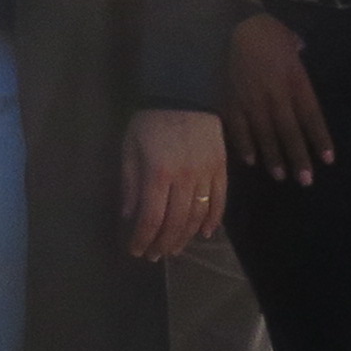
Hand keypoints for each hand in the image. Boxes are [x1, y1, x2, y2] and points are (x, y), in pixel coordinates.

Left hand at [121, 107, 227, 259]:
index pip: (151, 218)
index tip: (136, 251)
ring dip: (185, 237)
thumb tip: (129, 215)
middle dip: (162, 243)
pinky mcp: (221, 169)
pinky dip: (213, 220)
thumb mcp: (130, 147)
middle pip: (175, 222)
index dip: (143, 239)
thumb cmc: (150, 121)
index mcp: (158, 174)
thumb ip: (130, 182)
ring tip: (174, 249)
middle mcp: (184, 179)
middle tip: (154, 256)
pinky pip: (220, 201)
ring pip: (198, 216)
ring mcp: (206, 175)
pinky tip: (205, 234)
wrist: (184, 94)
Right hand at [223, 13, 332, 183]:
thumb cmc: (265, 30)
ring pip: (265, 134)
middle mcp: (276, 94)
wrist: (233, 25)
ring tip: (281, 176)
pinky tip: (251, 160)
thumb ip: (297, 50)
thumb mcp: (289, 38)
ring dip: (273, 157)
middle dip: (298, 157)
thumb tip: (301, 48)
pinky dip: (244, 145)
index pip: (311, 115)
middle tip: (306, 181)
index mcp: (295, 80)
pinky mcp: (231, 101)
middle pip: (289, 131)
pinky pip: (238, 128)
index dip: (319, 138)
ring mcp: (252, 100)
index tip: (328, 159)